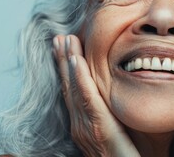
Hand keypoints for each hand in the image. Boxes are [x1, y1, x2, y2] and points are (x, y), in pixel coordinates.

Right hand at [53, 35, 139, 156]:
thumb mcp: (113, 137)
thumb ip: (109, 119)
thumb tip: (112, 100)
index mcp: (86, 125)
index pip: (74, 91)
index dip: (68, 68)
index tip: (66, 46)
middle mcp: (82, 125)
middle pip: (69, 87)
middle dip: (63, 61)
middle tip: (60, 37)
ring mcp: (87, 128)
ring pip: (75, 89)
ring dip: (68, 63)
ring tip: (64, 41)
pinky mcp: (100, 130)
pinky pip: (88, 100)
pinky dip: (80, 79)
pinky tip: (76, 62)